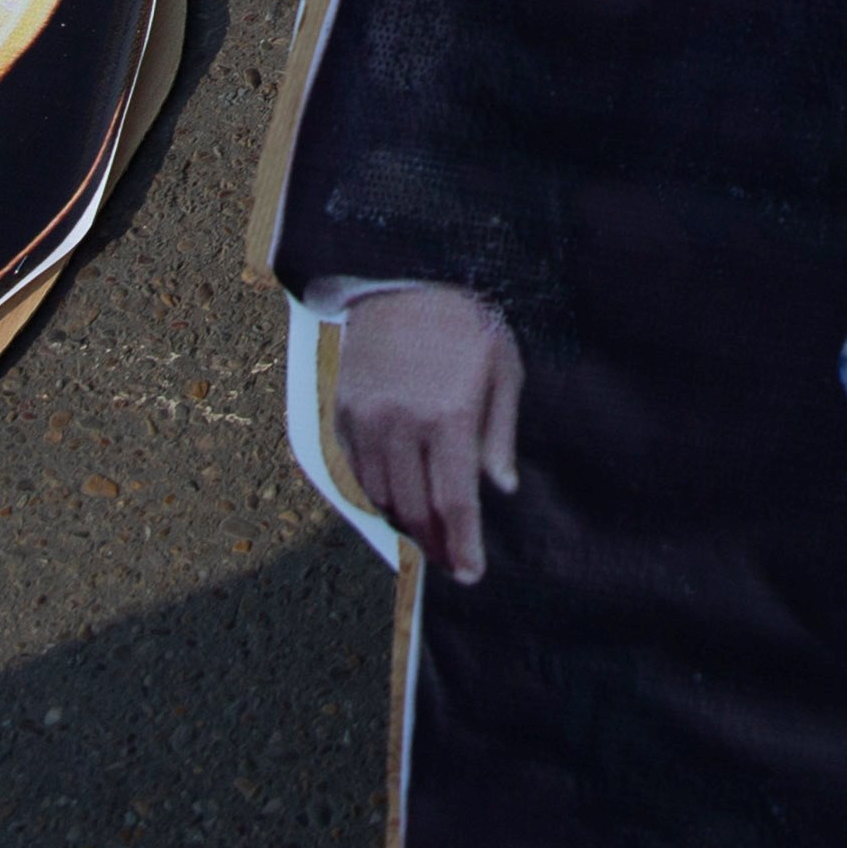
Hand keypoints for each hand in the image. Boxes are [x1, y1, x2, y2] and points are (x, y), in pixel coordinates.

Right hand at [333, 286, 522, 583]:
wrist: (403, 273)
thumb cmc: (465, 319)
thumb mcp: (502, 368)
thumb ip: (499, 433)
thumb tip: (501, 487)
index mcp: (448, 415)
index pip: (453, 502)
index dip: (462, 545)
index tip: (470, 573)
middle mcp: (402, 424)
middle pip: (416, 510)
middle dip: (435, 545)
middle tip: (451, 563)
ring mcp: (367, 419)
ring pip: (383, 497)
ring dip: (406, 524)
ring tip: (428, 536)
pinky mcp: (344, 411)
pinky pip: (359, 472)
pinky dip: (380, 494)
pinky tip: (400, 500)